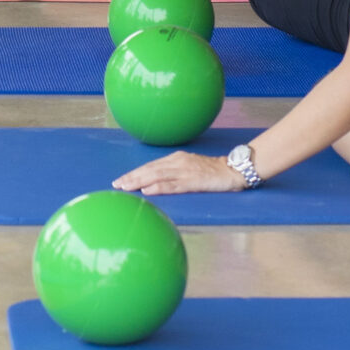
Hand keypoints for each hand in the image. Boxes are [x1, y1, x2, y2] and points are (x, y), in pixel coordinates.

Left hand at [112, 150, 246, 195]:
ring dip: (139, 182)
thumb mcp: (190, 168)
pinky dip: (158, 188)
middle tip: (116, 185)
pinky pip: (173, 185)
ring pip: (157, 176)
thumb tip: (155, 182)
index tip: (120, 180)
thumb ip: (174, 173)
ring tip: (126, 187)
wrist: (233, 170)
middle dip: (132, 177)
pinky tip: (148, 191)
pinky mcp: (193, 182)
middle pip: (150, 170)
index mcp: (176, 159)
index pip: (150, 166)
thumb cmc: (212, 172)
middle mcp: (178, 163)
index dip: (134, 173)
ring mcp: (185, 171)